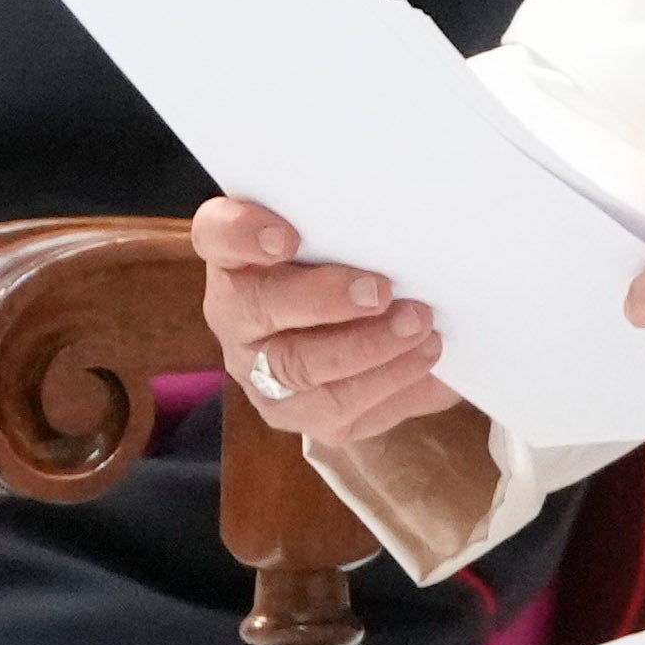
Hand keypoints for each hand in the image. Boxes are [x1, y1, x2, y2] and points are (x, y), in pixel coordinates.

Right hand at [195, 194, 469, 448]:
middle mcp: (235, 316)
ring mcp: (259, 373)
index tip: (287, 238)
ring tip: (419, 328)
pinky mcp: (298, 415)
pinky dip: (391, 385)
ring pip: (301, 371)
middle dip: (325, 302)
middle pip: (261, 309)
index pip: (218, 235)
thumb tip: (403, 233)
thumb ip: (348, 229)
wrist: (355, 335)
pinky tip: (425, 361)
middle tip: (380, 291)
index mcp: (235, 256)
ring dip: (368, 349)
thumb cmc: (345, 268)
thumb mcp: (341, 240)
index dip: (244, 235)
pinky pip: (341, 411)